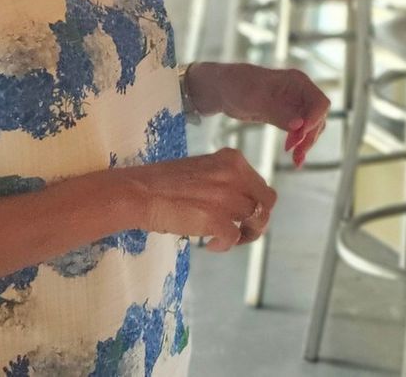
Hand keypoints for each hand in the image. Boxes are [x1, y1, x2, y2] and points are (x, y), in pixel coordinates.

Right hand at [119, 148, 276, 251]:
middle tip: (243, 230)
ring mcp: (228, 198)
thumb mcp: (201, 168)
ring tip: (225, 239)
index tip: (239, 213)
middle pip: (267, 201)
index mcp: (232, 160)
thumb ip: (223, 179)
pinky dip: (225, 245)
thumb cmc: (162, 182)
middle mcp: (236, 175)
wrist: (138, 192)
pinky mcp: (216, 220)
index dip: (253, 201)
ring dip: (246, 234)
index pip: (259, 183)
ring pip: (257, 220)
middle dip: (258, 218)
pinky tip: (210, 245)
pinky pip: (234, 238)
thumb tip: (237, 199)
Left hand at [192, 63, 329, 167]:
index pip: (319, 103)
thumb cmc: (237, 86)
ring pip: (311, 127)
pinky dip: (299, 144)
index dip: (315, 121)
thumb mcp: (257, 99)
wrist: (223, 89)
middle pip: (318, 118)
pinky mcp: (288, 116)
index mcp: (298, 82)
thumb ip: (280, 112)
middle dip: (310, 137)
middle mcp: (301, 92)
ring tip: (296, 161)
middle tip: (296, 154)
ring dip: (306, 143)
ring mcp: (296, 104)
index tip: (301, 137)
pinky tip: (295, 158)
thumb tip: (300, 126)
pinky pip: (300, 132)